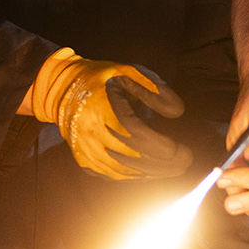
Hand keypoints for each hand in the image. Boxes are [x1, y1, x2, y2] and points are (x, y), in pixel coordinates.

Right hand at [28, 48, 192, 180]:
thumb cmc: (101, 79)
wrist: (63, 90)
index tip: (184, 151)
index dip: (163, 148)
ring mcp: (86, 151)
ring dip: (153, 173)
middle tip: (185, 162)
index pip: (138, 136)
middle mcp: (93, 135)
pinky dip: (136, 176)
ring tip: (173, 168)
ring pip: (125, 172)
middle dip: (165, 164)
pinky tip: (151, 170)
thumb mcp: (128, 73)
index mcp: (104, 110)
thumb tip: (178, 111)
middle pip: (135, 158)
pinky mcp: (84, 161)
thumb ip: (155, 89)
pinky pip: (114, 175)